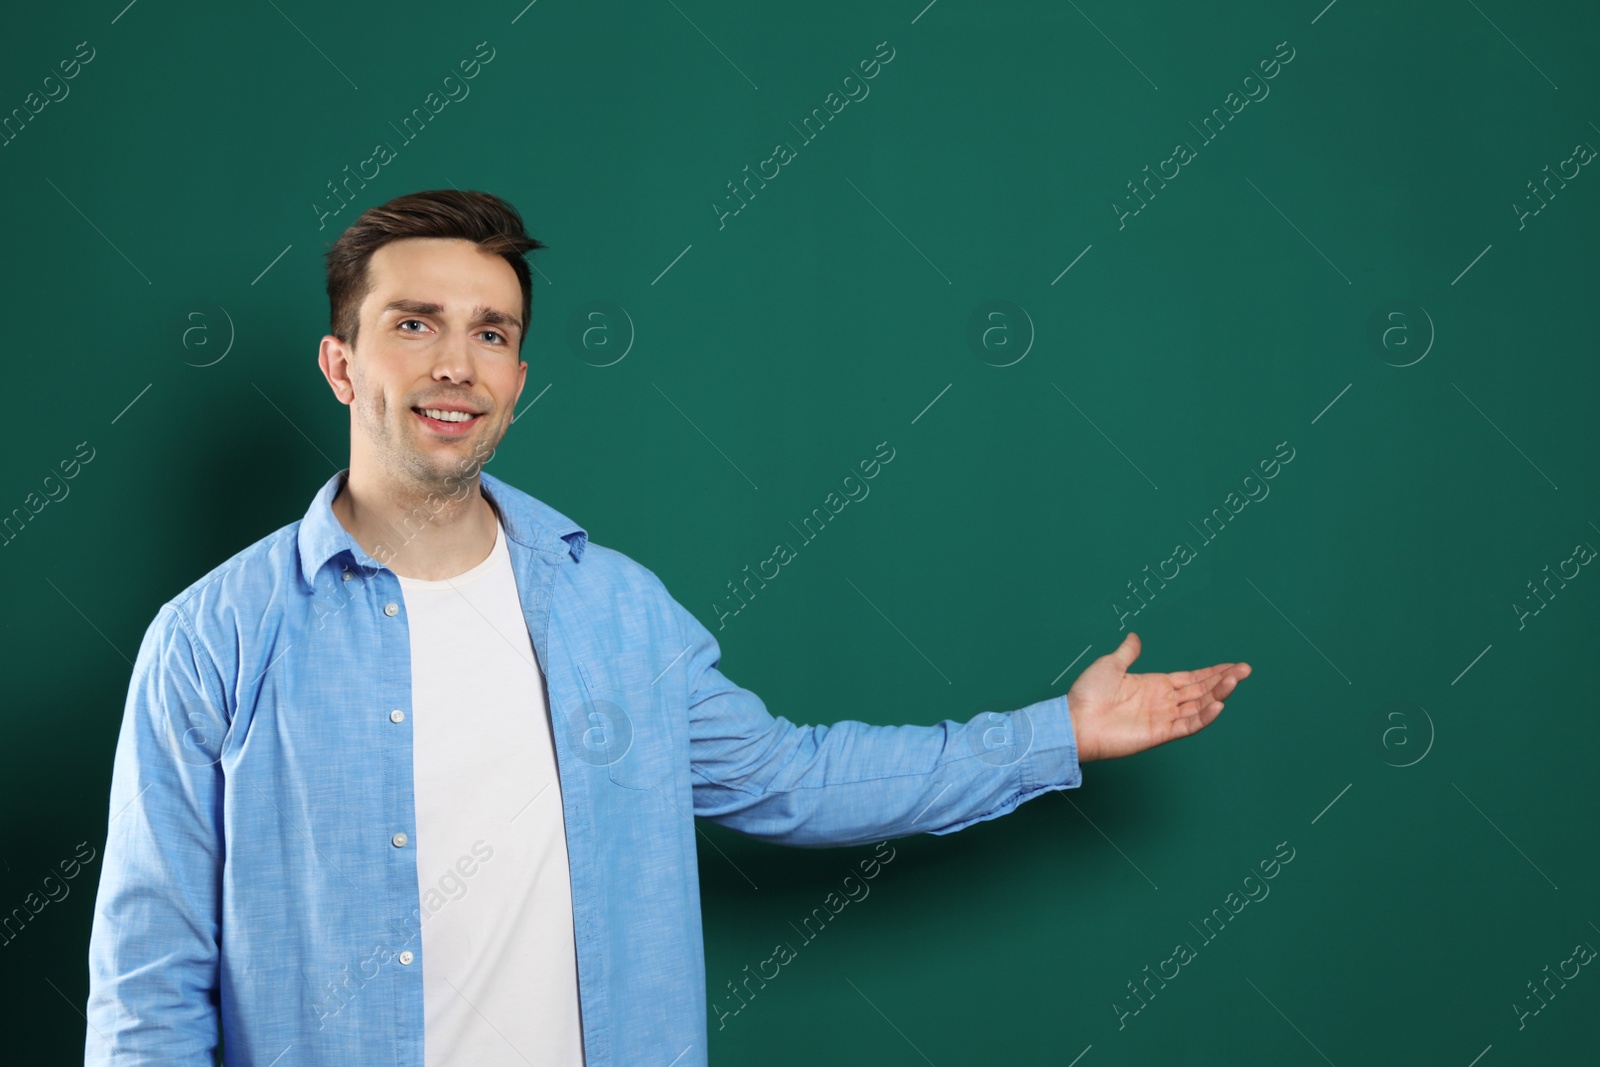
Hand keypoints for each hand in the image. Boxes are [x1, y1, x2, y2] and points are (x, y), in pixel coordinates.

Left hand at [1065, 632, 1249, 761]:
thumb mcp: (1110, 665)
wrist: (1074, 720)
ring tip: (1235, 680)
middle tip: (1246, 669)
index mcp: (1154, 685)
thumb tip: (1135, 636)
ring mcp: (1163, 718)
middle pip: (1200, 690)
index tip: (1233, 665)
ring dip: (1218, 693)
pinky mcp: (1160, 734)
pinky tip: (1218, 704)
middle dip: (1223, 679)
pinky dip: (1204, 716)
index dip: (1212, 671)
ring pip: (1199, 705)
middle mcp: (1163, 701)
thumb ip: (1128, 652)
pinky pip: (1188, 725)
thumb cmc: (1087, 694)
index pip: (1191, 678)